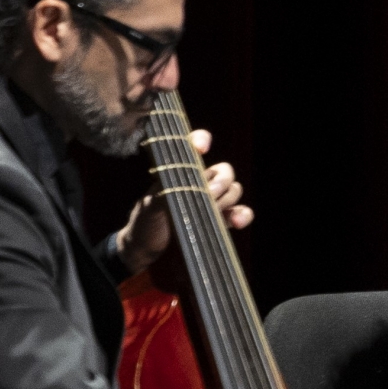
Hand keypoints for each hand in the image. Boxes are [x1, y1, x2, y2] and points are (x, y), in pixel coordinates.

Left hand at [114, 128, 252, 275]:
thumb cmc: (144, 222)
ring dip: (229, 199)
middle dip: (222, 180)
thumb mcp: (148, 205)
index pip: (195, 145)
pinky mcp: (220, 221)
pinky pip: (241, 212)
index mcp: (181, 171)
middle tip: (210, 194)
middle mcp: (199, 182)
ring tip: (213, 211)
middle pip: (225, 171)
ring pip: (234, 190)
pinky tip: (236, 222)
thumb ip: (164, 192)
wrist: (147, 248)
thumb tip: (180, 185)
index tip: (201, 148)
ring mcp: (212, 201)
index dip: (202, 140)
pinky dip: (242, 215)